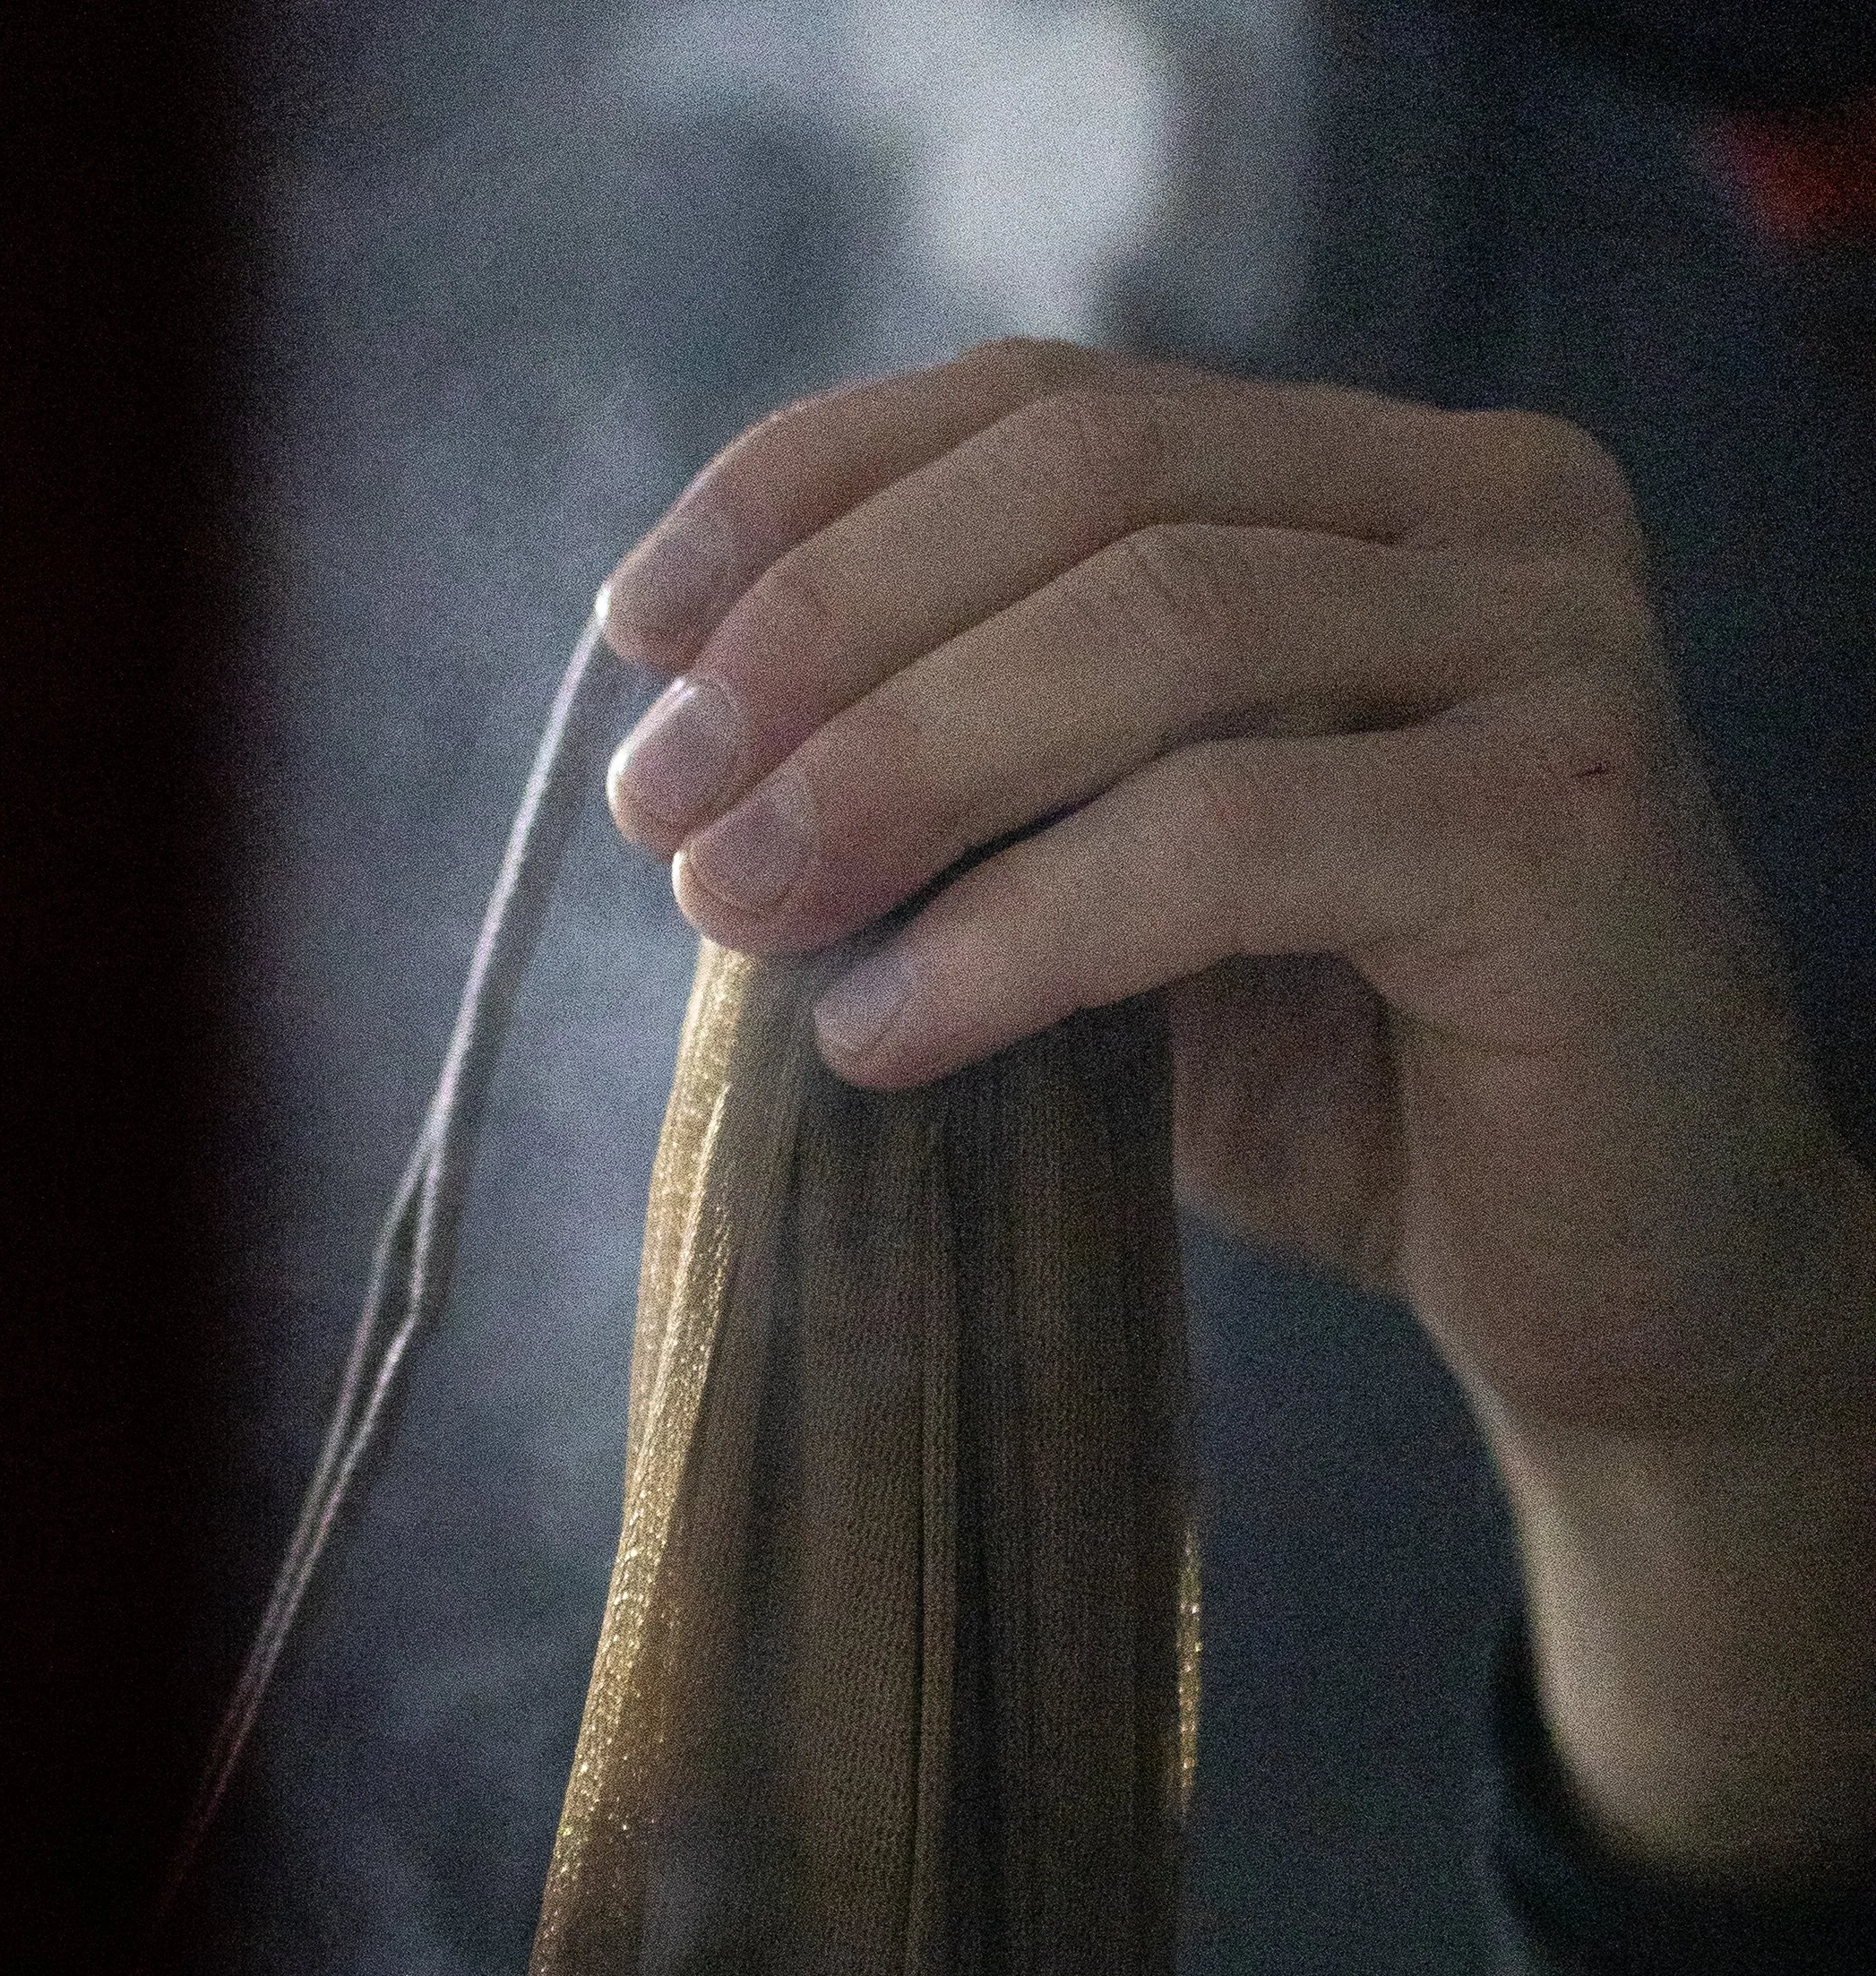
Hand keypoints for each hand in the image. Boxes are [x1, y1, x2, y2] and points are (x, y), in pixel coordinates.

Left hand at [598, 343, 1875, 1880]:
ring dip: (898, 764)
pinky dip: (1019, 929)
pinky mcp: (1561, 823)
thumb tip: (713, 760)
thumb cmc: (1361, 1096)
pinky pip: (1225, 833)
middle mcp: (1487, 513)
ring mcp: (1547, 648)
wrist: (1621, 1287)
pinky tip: (884, 1034)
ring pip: (1156, 626)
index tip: (638, 636)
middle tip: (663, 807)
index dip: (815, 489)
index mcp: (1375, 487)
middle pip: (1089, 479)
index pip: (1055, 404)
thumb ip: (997, 787)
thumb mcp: (1136, 901)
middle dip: (829, 634)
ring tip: (736, 911)